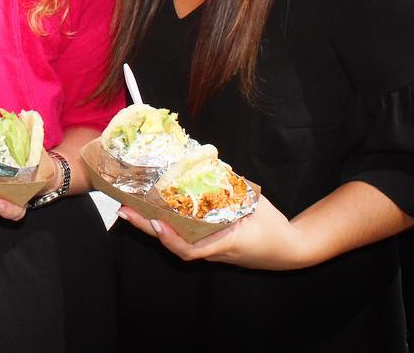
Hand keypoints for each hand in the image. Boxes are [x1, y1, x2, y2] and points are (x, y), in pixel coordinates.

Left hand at [117, 194, 308, 270]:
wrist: (290, 250)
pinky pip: (186, 239)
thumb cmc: (273, 227)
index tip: (154, 223)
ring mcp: (210, 251)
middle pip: (174, 244)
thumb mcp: (255, 204)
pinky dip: (168, 227)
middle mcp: (212, 251)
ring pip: (176, 241)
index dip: (169, 238)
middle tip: (123, 210)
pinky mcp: (210, 247)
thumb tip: (209, 162)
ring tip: (130, 209)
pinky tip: (155, 213)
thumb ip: (232, 187)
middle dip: (146, 227)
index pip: (190, 250)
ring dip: (151, 226)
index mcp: (224, 244)